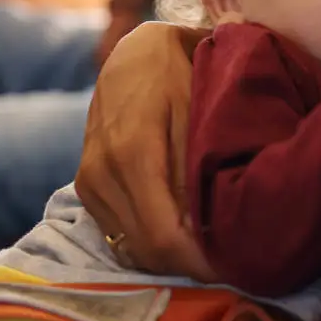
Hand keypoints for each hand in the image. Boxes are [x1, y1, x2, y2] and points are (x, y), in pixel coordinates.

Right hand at [76, 21, 217, 279]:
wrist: (133, 54)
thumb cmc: (176, 74)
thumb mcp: (196, 113)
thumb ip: (195, 171)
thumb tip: (206, 229)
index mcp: (132, 155)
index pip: (163, 236)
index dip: (199, 262)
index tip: (234, 266)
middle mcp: (102, 175)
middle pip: (146, 250)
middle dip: (189, 264)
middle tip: (230, 261)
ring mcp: (89, 182)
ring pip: (130, 247)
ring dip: (170, 256)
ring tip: (209, 248)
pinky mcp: (86, 185)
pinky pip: (118, 233)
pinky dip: (150, 241)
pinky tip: (179, 232)